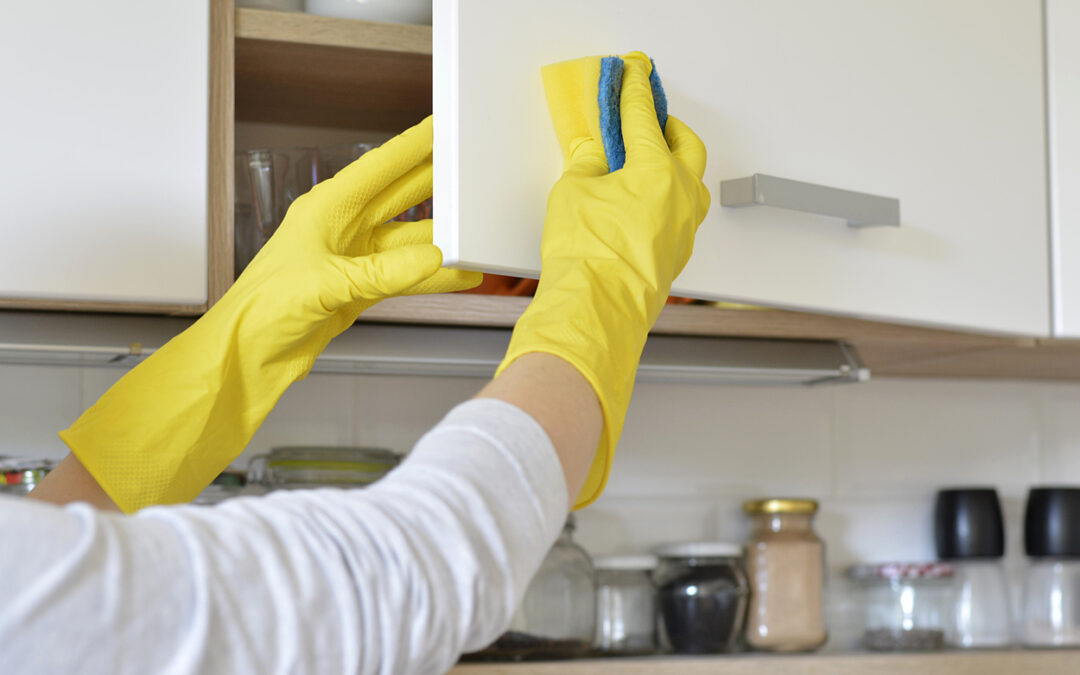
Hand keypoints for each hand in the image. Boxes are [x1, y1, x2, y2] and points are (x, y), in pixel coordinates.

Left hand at [236, 115, 481, 360]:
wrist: (250, 352)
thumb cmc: (264, 309)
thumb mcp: (326, 285)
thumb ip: (383, 273)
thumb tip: (434, 259)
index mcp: (325, 209)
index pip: (378, 168)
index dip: (412, 146)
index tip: (440, 126)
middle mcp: (342, 227)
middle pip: (401, 195)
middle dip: (436, 179)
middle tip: (469, 163)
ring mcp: (354, 257)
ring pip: (410, 239)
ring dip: (442, 240)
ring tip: (477, 234)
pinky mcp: (361, 286)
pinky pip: (407, 274)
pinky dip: (434, 277)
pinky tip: (460, 274)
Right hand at [497, 52, 709, 507]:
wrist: (594, 312)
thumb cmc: (587, 259)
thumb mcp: (573, 193)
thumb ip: (588, 166)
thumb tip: (596, 158)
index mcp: (658, 172)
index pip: (644, 119)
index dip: (634, 93)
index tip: (633, 76)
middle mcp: (680, 198)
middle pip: (686, 146)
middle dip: (667, 126)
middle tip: (647, 116)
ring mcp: (683, 230)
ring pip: (691, 183)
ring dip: (673, 164)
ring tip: (648, 160)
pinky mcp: (675, 256)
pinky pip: (681, 214)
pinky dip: (668, 197)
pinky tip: (645, 201)